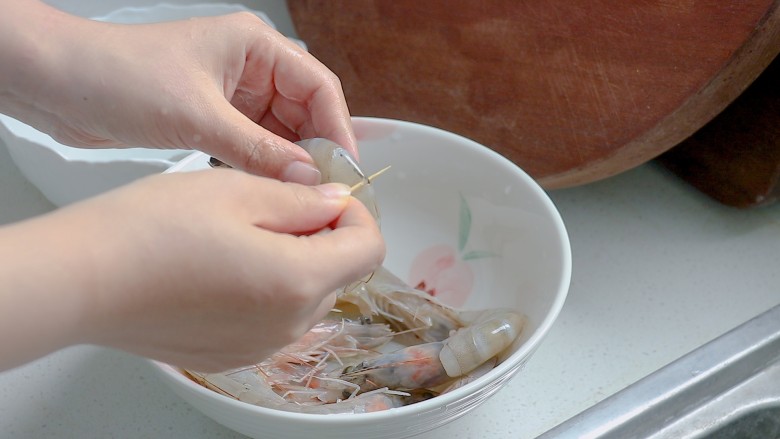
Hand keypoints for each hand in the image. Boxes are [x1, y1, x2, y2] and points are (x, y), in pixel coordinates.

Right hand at [0, 170, 383, 370]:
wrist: (83, 280)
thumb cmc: (152, 229)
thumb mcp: (239, 191)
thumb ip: (303, 199)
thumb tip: (338, 203)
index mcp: (299, 281)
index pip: (369, 247)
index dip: (355, 214)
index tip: (323, 196)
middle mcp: (288, 326)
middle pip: (339, 274)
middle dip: (322, 237)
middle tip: (276, 207)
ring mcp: (259, 347)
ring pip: (307, 298)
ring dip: (294, 264)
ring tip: (242, 236)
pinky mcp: (231, 356)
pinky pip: (273, 320)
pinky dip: (266, 291)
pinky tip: (222, 267)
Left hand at [1, 1, 355, 183]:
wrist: (56, 85)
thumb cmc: (115, 75)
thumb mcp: (196, 117)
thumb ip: (258, 150)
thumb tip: (306, 178)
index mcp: (254, 47)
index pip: (318, 86)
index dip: (337, 128)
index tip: (345, 168)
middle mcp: (248, 68)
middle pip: (305, 113)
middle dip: (313, 151)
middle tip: (321, 192)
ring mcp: (231, 95)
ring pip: (280, 134)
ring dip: (287, 164)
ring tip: (295, 197)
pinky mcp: (213, 119)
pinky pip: (254, 146)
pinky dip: (261, 168)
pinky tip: (264, 190)